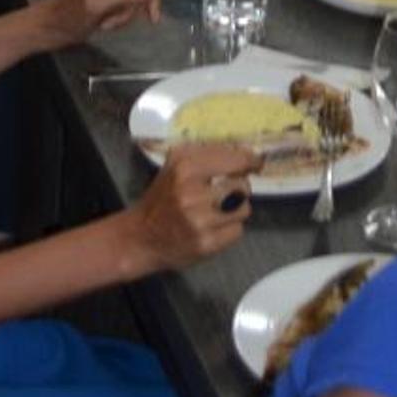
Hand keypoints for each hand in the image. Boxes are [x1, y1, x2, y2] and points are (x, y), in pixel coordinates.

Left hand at [35, 0, 159, 49]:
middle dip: (131, 8)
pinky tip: (108, 21)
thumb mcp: (97, 5)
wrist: (55, 27)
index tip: (149, 17)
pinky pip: (132, 2)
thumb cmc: (70, 15)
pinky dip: (123, 15)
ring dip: (126, 14)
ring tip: (106, 22)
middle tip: (112, 22)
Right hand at [129, 141, 256, 268]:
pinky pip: (237, 231)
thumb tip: (247, 152)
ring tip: (214, 212)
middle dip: (237, 188)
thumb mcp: (175, 165)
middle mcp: (192, 193)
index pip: (235, 159)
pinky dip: (228, 230)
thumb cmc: (162, 197)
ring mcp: (199, 221)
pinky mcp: (206, 244)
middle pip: (243, 185)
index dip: (250, 160)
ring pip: (244, 209)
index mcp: (185, 167)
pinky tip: (211, 228)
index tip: (256, 163)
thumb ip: (208, 154)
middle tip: (223, 192)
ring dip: (234, 210)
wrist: (140, 237)